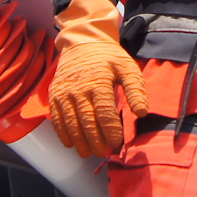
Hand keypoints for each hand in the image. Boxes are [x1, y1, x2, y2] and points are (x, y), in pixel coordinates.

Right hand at [48, 0, 148, 157]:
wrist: (81, 43)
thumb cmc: (108, 58)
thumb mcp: (127, 67)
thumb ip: (136, 90)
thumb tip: (142, 113)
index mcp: (99, 82)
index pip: (105, 113)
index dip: (111, 131)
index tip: (117, 143)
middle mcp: (78, 89)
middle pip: (86, 122)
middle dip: (95, 141)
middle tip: (103, 152)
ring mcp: (64, 93)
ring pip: (70, 123)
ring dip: (79, 142)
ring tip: (88, 153)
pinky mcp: (54, 96)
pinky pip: (56, 119)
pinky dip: (63, 134)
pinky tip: (71, 144)